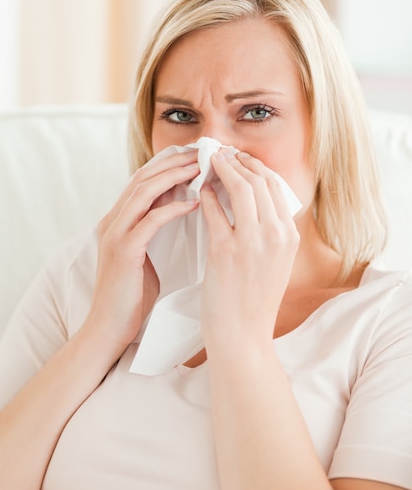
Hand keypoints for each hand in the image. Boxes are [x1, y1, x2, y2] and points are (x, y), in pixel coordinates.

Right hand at [85, 150, 199, 349]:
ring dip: (175, 176)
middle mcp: (113, 220)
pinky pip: (151, 220)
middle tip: (204, 153)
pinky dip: (173, 208)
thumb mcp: (144, 254)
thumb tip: (181, 205)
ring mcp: (115, 234)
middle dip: (175, 162)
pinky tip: (195, 203)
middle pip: (144, 177)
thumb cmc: (131, 295)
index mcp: (118, 220)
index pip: (143, 179)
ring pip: (144, 192)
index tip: (198, 156)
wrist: (109, 328)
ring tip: (202, 168)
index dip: (169, 163)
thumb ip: (154, 228)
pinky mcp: (123, 250)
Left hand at [200, 150, 298, 352]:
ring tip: (209, 163)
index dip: (255, 167)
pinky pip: (215, 211)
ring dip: (223, 170)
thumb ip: (270, 232)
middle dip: (239, 161)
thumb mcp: (275, 263)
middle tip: (221, 153)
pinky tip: (200, 191)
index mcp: (289, 236)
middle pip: (259, 181)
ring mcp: (252, 242)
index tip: (240, 158)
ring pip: (240, 188)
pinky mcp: (226, 251)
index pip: (275, 187)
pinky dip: (207, 196)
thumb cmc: (253, 301)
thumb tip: (255, 202)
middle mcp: (276, 235)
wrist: (242, 336)